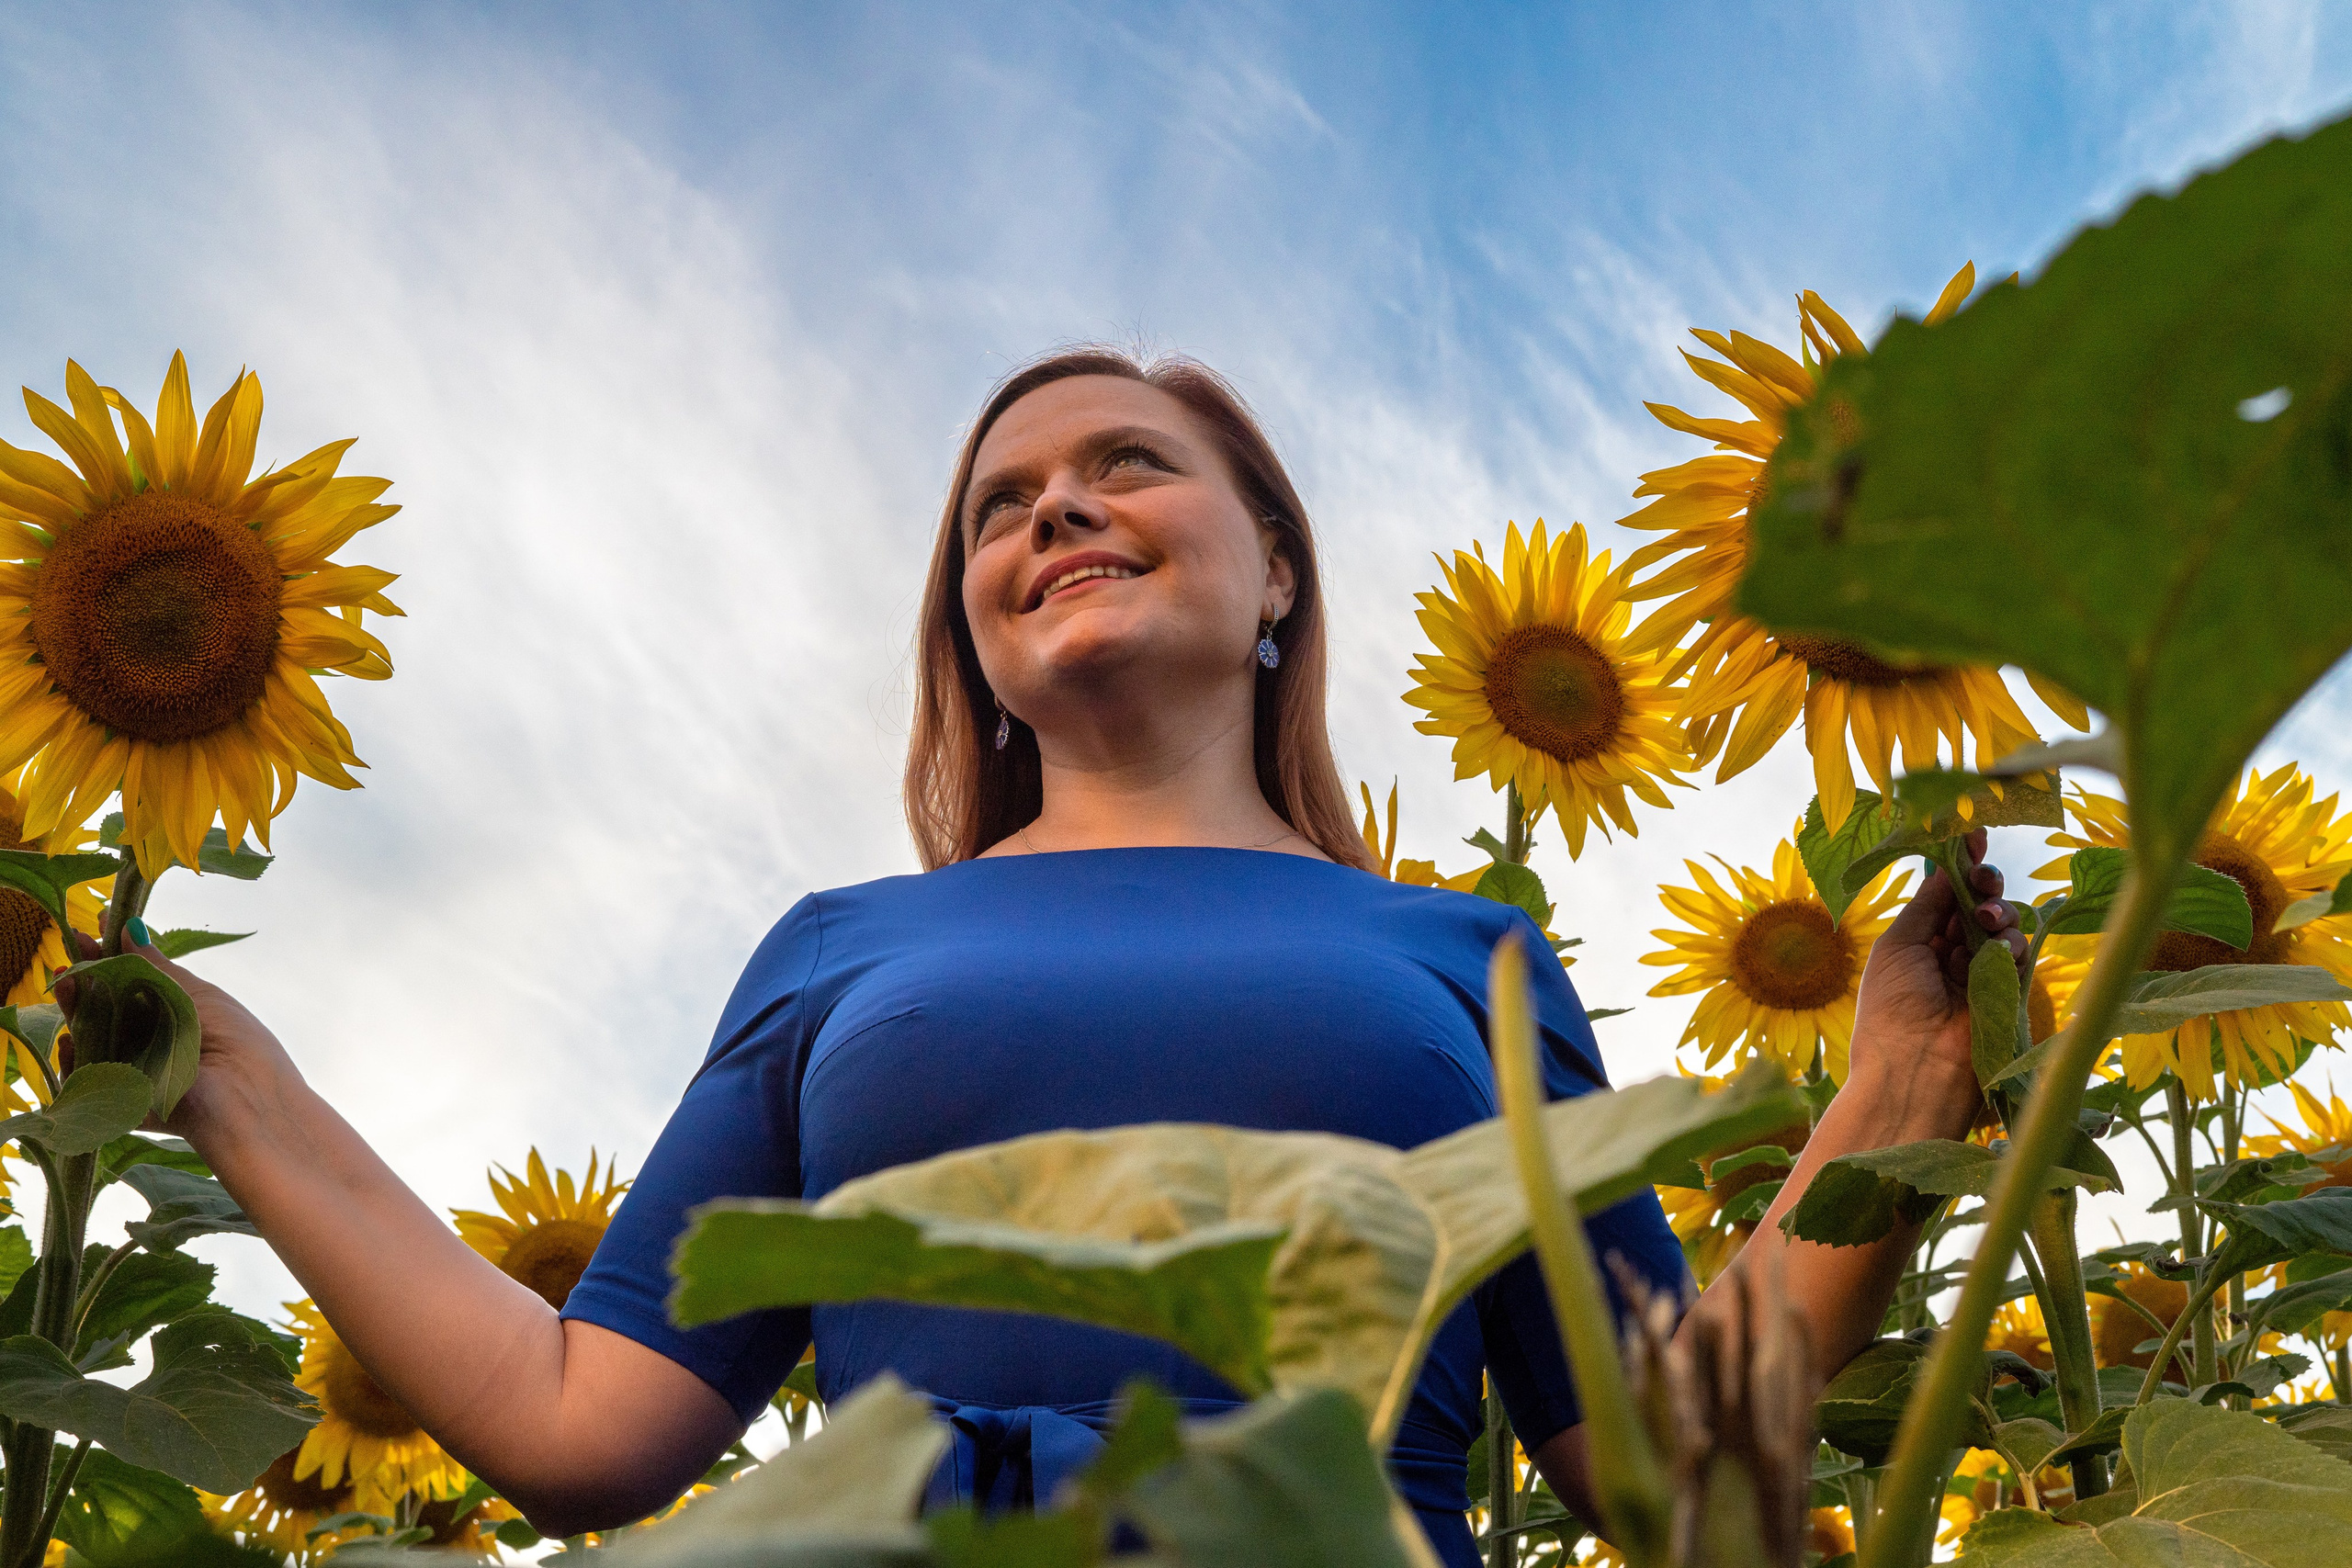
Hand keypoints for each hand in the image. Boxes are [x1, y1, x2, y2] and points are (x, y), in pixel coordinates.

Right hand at [58, 927, 303, 1148]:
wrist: (245, 1102)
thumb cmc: (236, 1042)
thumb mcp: (198, 996)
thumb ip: (157, 968)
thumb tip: (130, 928)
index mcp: (176, 1014)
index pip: (133, 982)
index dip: (112, 955)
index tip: (94, 927)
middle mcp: (153, 1041)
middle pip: (107, 1008)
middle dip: (86, 979)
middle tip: (71, 956)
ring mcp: (136, 1070)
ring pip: (93, 1038)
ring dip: (75, 1011)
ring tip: (66, 983)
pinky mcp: (121, 1102)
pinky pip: (87, 1081)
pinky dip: (74, 1061)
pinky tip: (70, 1041)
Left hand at [1843, 828, 2026, 1142]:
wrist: (1916, 1071)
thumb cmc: (1891, 1009)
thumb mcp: (1899, 945)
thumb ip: (1928, 904)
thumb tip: (1947, 865)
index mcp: (1917, 944)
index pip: (1945, 894)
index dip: (1958, 865)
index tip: (1971, 833)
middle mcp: (1950, 955)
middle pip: (1978, 903)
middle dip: (1983, 882)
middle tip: (1982, 875)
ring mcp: (1981, 974)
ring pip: (2003, 923)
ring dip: (1998, 911)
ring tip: (1987, 921)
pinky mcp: (2007, 993)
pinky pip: (2019, 954)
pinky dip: (2012, 943)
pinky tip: (1999, 948)